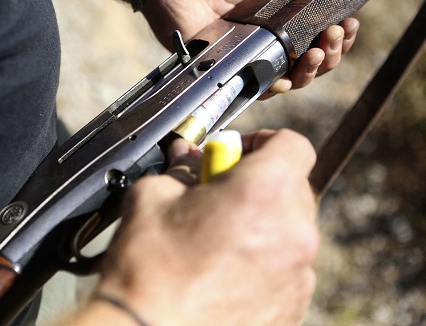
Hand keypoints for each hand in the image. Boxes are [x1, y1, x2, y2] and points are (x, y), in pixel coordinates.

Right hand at [90, 130, 319, 325]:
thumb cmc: (149, 267)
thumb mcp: (152, 196)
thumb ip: (181, 169)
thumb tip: (188, 159)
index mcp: (263, 191)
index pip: (292, 143)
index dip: (261, 141)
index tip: (234, 154)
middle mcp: (293, 231)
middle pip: (293, 186)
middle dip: (258, 182)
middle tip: (219, 195)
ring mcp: (299, 274)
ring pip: (290, 229)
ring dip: (263, 223)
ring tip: (219, 239)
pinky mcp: (293, 307)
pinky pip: (288, 268)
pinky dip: (265, 260)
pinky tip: (226, 270)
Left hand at [140, 0, 359, 95]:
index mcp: (284, 12)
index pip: (321, 35)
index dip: (341, 36)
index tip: (351, 22)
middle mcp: (269, 37)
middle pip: (312, 62)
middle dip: (333, 53)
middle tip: (338, 33)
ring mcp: (249, 54)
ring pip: (290, 79)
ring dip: (314, 70)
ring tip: (321, 49)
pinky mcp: (228, 67)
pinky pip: (257, 88)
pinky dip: (277, 86)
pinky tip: (290, 76)